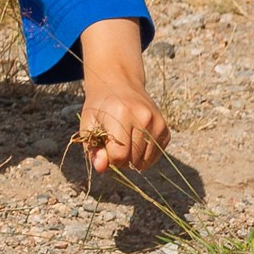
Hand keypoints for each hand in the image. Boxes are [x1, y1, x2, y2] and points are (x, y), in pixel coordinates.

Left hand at [77, 17, 169, 173]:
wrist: (119, 85)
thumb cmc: (101, 107)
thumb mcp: (88, 124)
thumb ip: (92, 147)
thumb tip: (101, 168)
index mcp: (122, 114)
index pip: (119, 155)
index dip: (109, 159)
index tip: (103, 149)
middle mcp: (144, 117)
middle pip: (133, 160)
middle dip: (119, 160)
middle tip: (112, 145)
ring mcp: (157, 123)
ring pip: (145, 162)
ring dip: (131, 160)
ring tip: (123, 142)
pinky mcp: (165, 129)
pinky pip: (154, 157)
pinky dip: (143, 156)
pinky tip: (134, 141)